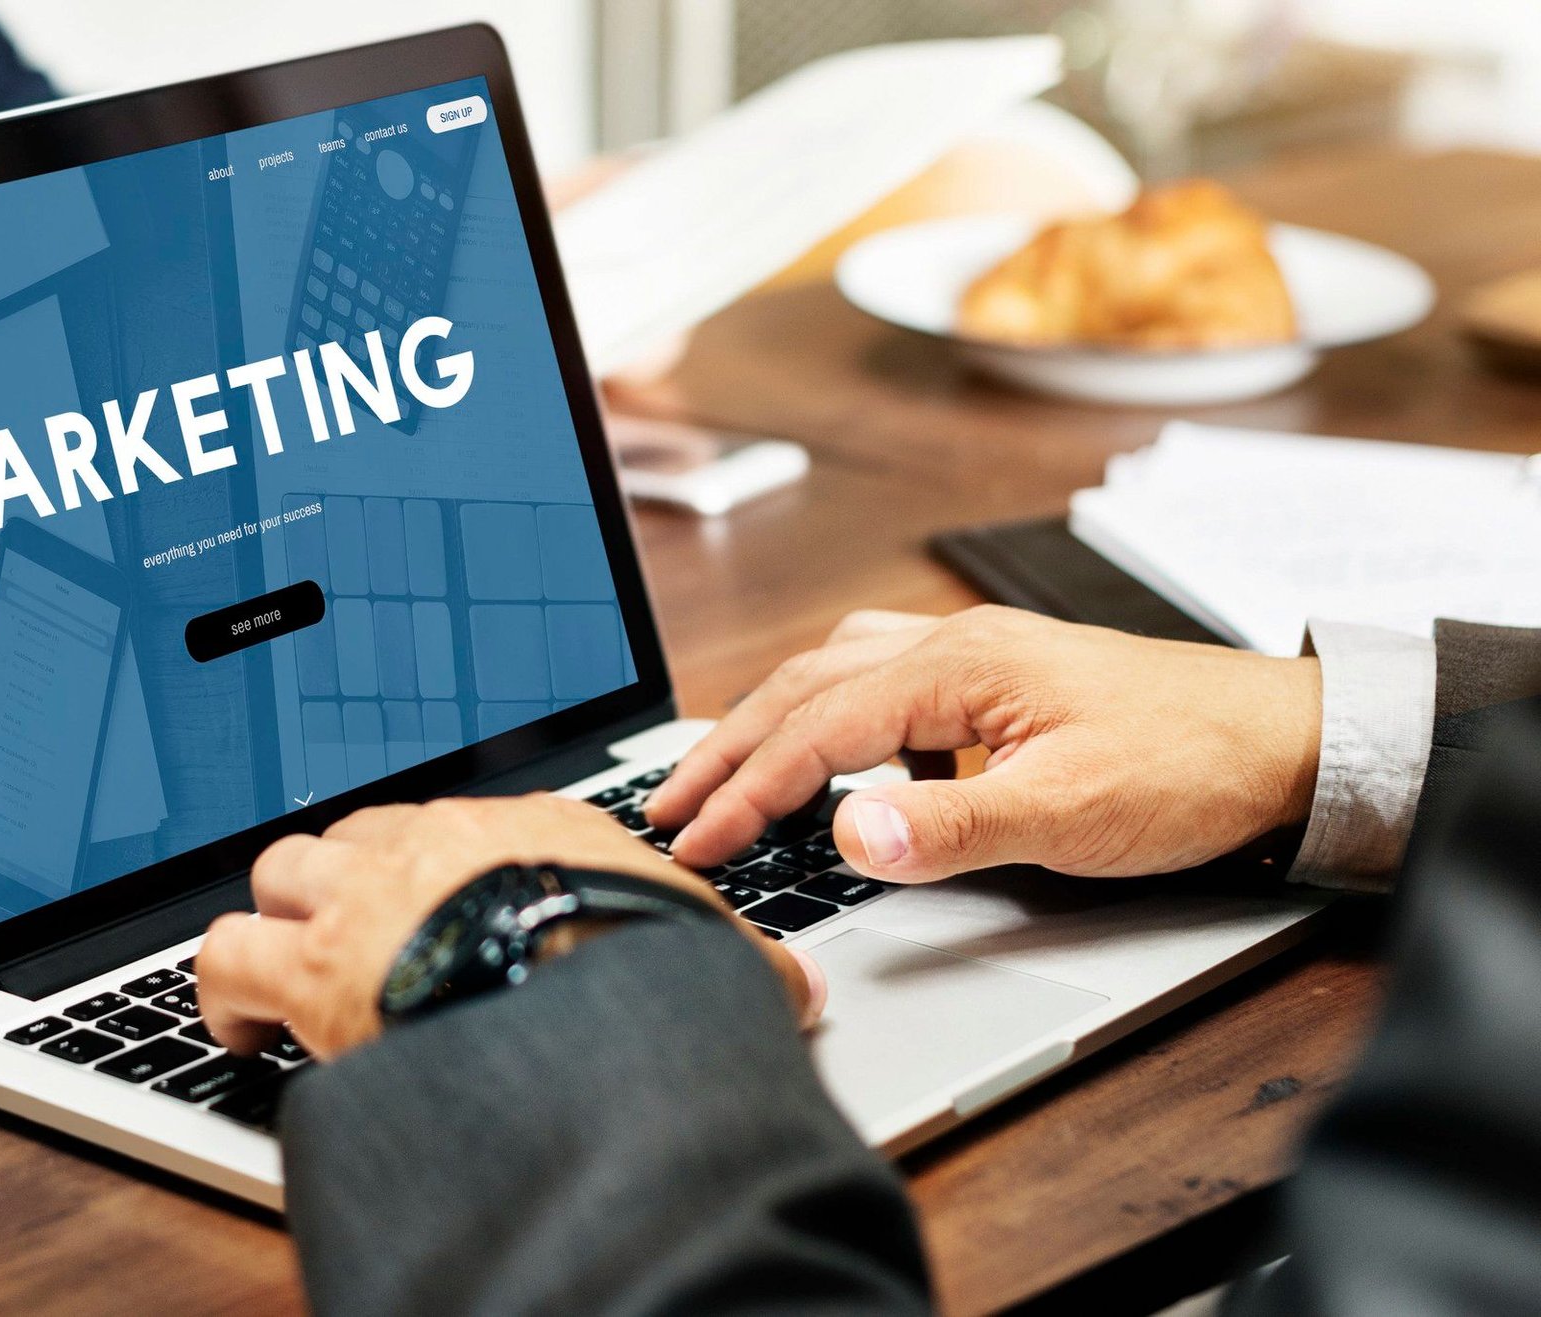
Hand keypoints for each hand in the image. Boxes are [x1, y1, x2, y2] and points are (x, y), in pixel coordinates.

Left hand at [194, 795, 824, 1059]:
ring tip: (283, 970)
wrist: (588, 1007)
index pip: (464, 824)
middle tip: (358, 933)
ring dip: (278, 916)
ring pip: (282, 868)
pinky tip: (240, 1030)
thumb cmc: (651, 972)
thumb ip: (742, 960)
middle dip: (350, 879)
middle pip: (362, 832)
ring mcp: (368, 896)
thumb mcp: (713, 955)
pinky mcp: (313, 964)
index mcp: (531, 827)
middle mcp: (438, 842)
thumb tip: (797, 987)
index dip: (443, 866)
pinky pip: (225, 954)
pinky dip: (223, 989)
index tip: (441, 901)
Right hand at [647, 606, 1320, 883]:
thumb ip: (950, 825)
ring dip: (768, 722)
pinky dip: (829, 713)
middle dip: (726, 749)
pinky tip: (836, 748)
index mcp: (959, 666)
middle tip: (667, 806)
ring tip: (720, 771)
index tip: (692, 843)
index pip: (816, 731)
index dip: (744, 791)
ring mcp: (975, 656)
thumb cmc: (1191, 765)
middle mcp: (955, 644)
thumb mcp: (1070, 812)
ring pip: (834, 673)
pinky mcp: (996, 680)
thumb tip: (846, 833)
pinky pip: (880, 680)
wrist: (1287, 738)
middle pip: (804, 687)